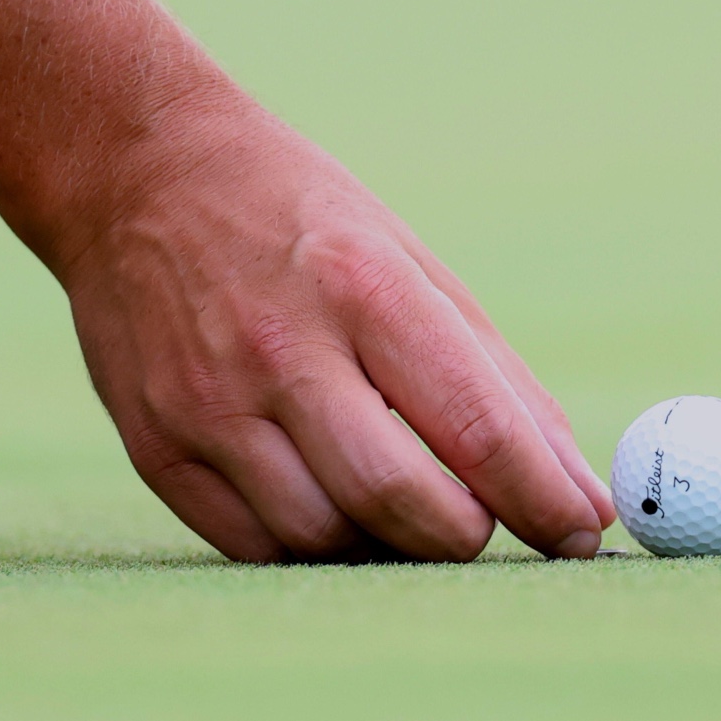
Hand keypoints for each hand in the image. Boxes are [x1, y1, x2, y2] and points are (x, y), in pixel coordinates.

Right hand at [58, 105, 614, 562]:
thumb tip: (584, 499)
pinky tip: (338, 506)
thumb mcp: (417, 269)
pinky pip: (257, 546)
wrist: (137, 174)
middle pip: (400, 499)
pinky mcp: (156, 446)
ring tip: (406, 506)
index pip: (475, 428)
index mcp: (366, 288)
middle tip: (484, 524)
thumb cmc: (306, 223)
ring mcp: (208, 404)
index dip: (541, 501)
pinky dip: (318, 545)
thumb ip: (504, 387)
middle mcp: (282, 349)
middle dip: (466, 537)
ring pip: (326, 538)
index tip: (579, 536)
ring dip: (389, 545)